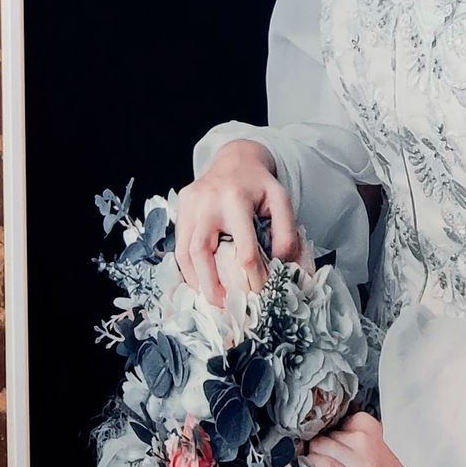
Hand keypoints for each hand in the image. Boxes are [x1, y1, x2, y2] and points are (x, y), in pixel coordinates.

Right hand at [175, 141, 303, 307]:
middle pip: (201, 251)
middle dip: (210, 285)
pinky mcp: (180, 207)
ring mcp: (189, 204)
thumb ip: (286, 233)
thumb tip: (281, 265)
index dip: (252, 276)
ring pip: (184, 250)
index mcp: (235, 199)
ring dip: (195, 280)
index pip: (243, 249)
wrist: (236, 159)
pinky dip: (188, 267)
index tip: (260, 292)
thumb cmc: (259, 184)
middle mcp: (207, 201)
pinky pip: (179, 243)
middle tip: (223, 307)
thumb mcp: (281, 201)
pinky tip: (200, 280)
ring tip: (209, 299)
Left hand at [302, 412, 424, 466]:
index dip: (336, 434)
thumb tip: (336, 432)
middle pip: (328, 434)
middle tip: (332, 461)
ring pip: (320, 448)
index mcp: (378, 428)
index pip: (343, 421)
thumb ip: (367, 436)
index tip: (338, 445)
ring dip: (316, 457)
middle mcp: (369, 441)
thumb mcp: (389, 447)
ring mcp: (361, 463)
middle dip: (324, 446)